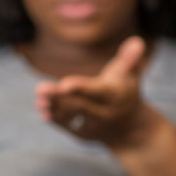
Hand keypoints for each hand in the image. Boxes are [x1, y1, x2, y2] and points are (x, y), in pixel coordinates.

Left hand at [35, 36, 154, 146]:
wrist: (131, 128)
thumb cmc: (125, 91)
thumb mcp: (130, 75)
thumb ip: (129, 59)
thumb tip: (136, 41)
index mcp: (114, 95)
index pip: (96, 91)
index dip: (80, 88)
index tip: (64, 84)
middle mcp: (105, 113)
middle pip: (80, 105)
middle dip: (59, 97)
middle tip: (40, 89)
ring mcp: (95, 126)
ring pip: (72, 117)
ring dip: (54, 108)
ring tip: (39, 99)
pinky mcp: (84, 135)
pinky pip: (69, 128)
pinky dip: (56, 119)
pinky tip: (42, 109)